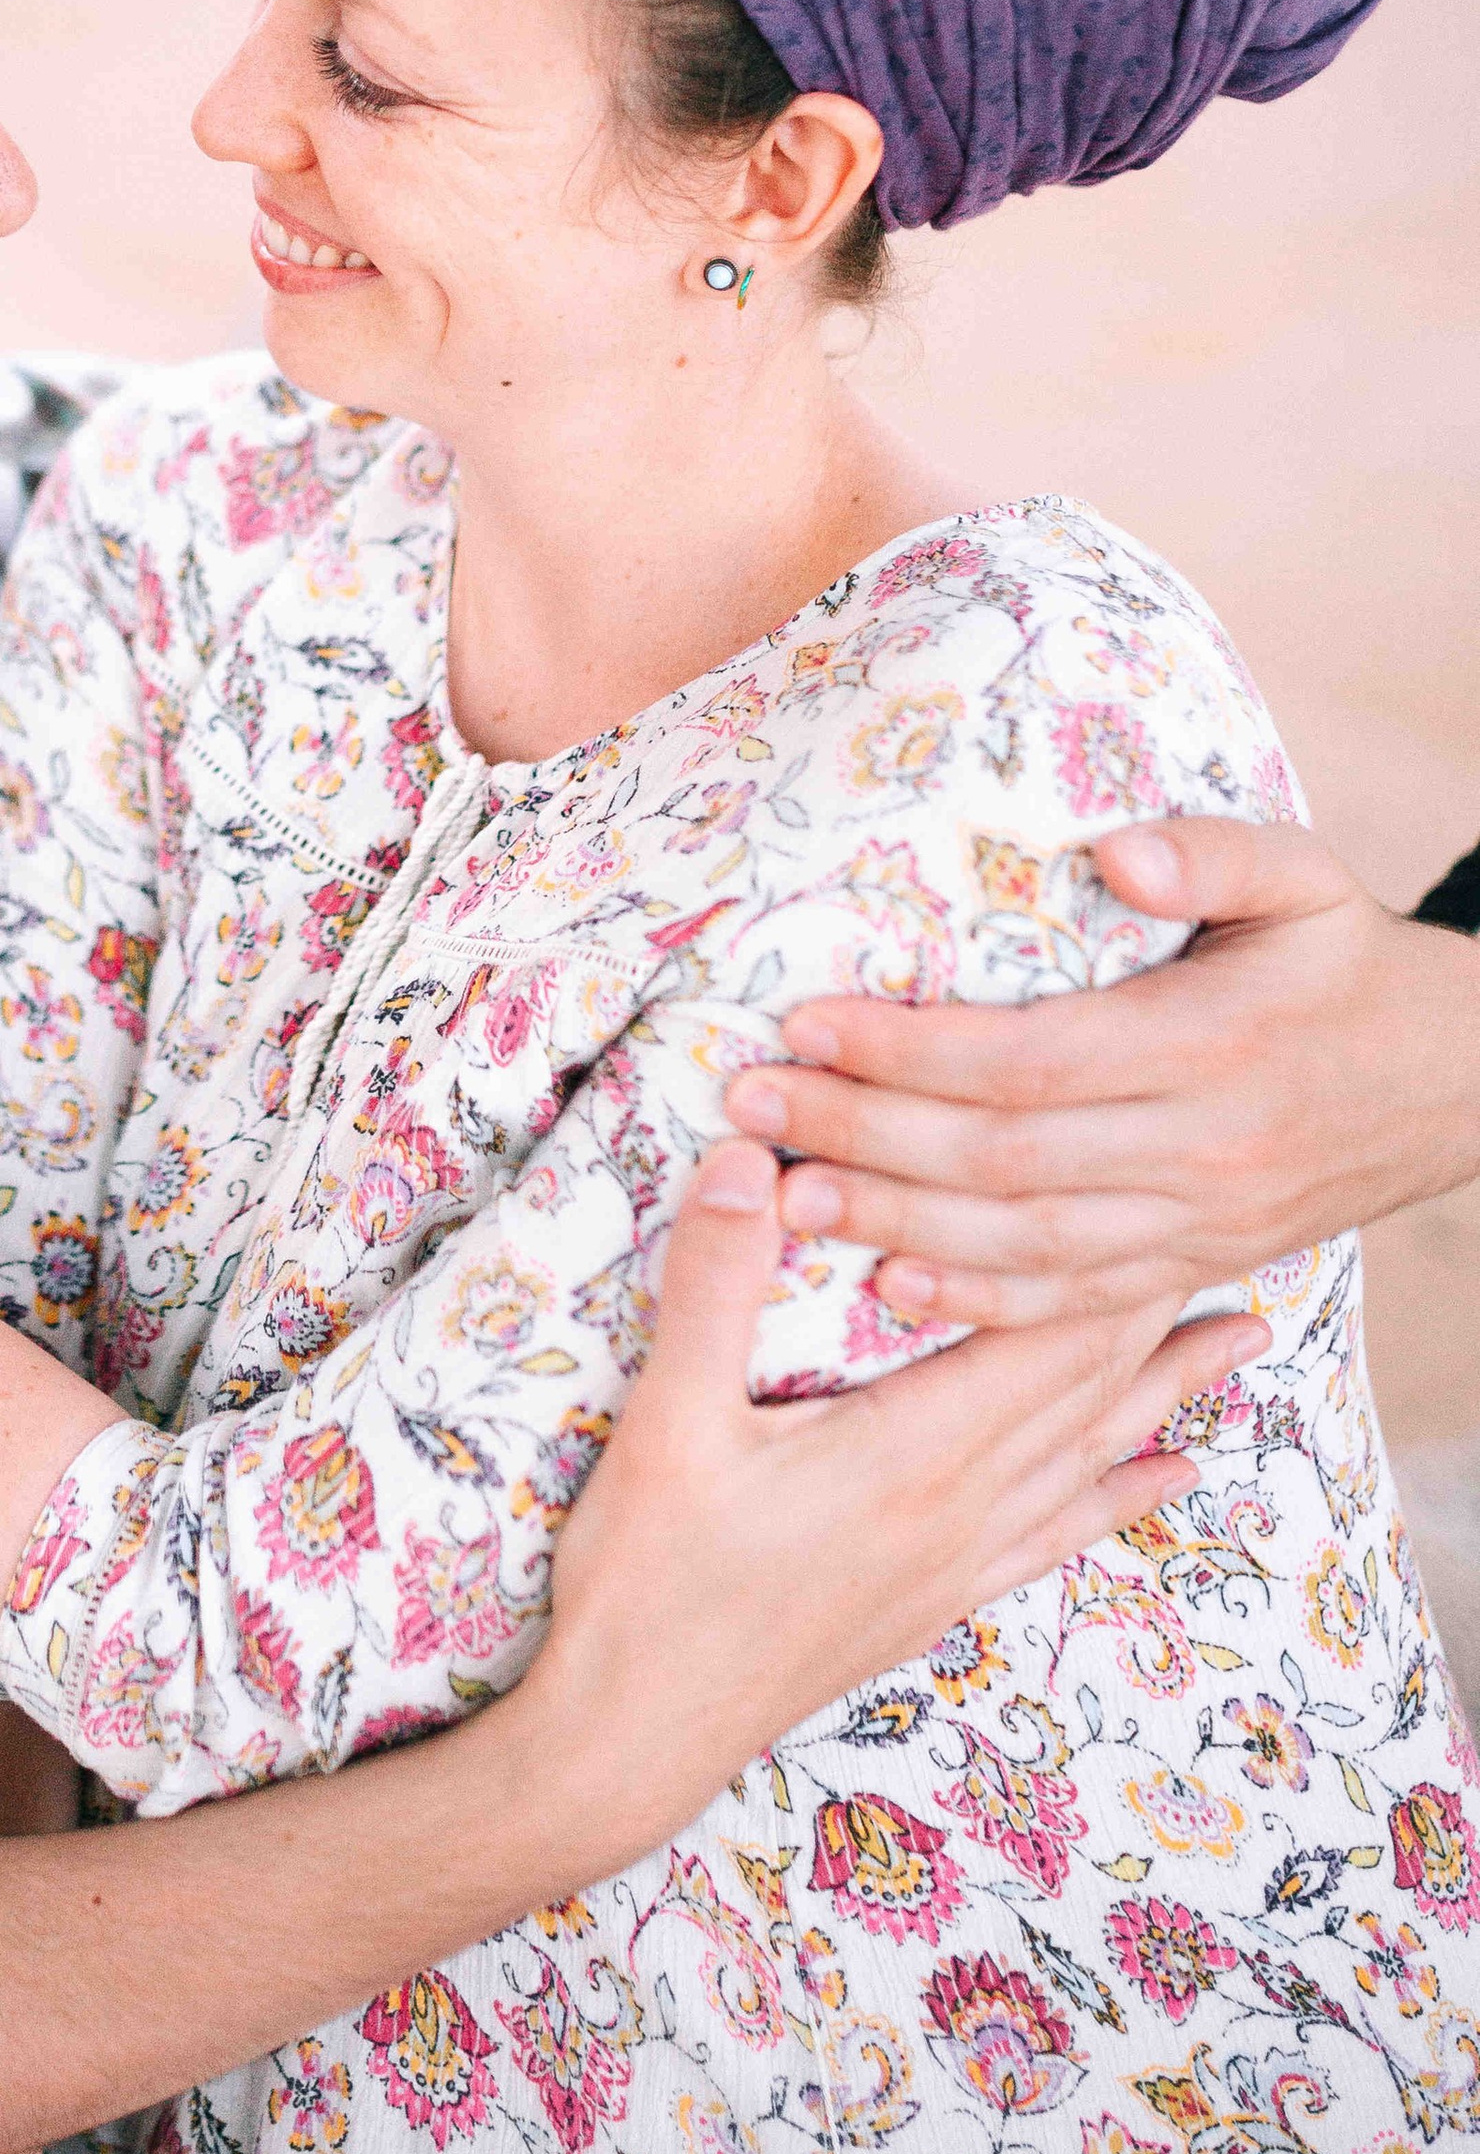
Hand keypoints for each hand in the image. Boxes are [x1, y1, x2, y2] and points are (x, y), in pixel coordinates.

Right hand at [508, 1130, 1268, 1884]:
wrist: (634, 1736)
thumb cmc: (647, 1581)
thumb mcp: (666, 1421)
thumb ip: (715, 1286)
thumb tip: (754, 1156)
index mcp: (911, 1453)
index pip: (1049, 1341)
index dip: (1115, 1267)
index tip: (1170, 1194)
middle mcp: (959, 1508)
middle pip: (1091, 1391)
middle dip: (1162, 1308)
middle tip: (1237, 1238)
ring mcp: (954, 1562)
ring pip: (1091, 1455)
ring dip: (1166, 1390)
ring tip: (1243, 1339)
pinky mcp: (932, 1601)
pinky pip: (1059, 1532)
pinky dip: (1121, 1492)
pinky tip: (1163, 1479)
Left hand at [717, 818, 1479, 1333]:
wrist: (1456, 1086)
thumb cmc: (1348, 964)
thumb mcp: (1304, 878)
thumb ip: (1211, 852)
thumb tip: (1112, 850)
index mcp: (1209, 1046)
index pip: (1025, 1059)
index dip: (905, 1048)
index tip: (804, 1022)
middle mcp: (1197, 1150)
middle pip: (999, 1159)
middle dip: (861, 1133)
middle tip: (746, 1105)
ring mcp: (1195, 1223)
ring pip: (1022, 1244)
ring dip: (892, 1224)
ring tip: (781, 1198)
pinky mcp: (1191, 1264)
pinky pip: (1073, 1303)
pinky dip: (978, 1302)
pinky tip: (890, 1284)